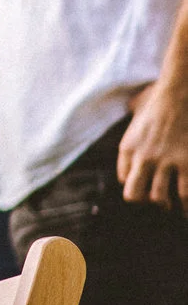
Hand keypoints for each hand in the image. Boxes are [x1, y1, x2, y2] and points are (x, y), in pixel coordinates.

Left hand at [120, 80, 187, 209]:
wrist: (179, 94)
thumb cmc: (159, 97)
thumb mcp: (136, 107)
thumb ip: (132, 113)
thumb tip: (131, 105)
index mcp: (127, 147)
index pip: (124, 180)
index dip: (135, 185)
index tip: (146, 186)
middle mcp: (142, 158)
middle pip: (134, 195)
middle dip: (145, 202)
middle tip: (157, 202)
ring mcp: (165, 162)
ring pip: (160, 198)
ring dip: (167, 205)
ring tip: (174, 208)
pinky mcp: (187, 163)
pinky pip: (185, 193)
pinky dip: (187, 206)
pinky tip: (186, 211)